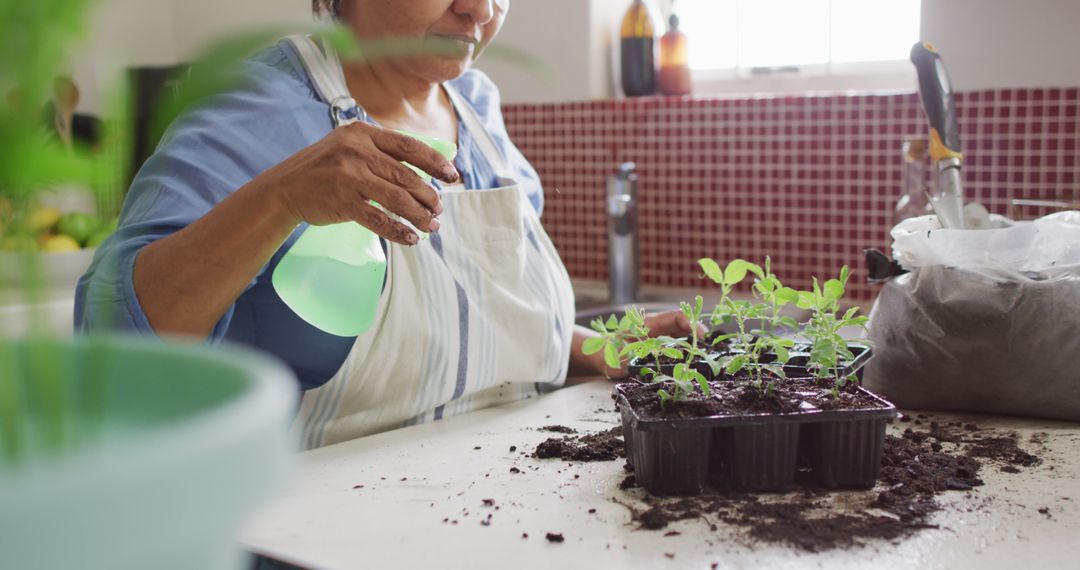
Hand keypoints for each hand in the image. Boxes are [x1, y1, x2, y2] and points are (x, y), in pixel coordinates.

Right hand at [263, 121, 459, 244]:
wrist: (283, 188)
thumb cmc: (323, 170)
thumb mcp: (349, 147)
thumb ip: (380, 152)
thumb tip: (425, 170)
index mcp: (363, 133)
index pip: (409, 146)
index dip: (435, 162)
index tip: (452, 176)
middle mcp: (357, 150)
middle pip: (406, 175)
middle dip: (429, 195)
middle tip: (439, 208)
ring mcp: (349, 175)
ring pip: (397, 198)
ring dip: (419, 215)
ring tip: (432, 225)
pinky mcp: (342, 201)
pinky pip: (379, 219)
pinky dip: (399, 231)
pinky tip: (411, 238)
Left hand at [569, 310, 706, 379]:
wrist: (599, 355)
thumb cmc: (607, 354)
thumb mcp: (620, 358)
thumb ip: (636, 361)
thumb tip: (652, 367)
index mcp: (648, 324)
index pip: (675, 317)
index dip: (691, 324)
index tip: (702, 336)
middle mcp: (656, 326)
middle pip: (683, 324)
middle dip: (698, 333)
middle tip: (709, 348)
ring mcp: (658, 335)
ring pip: (682, 333)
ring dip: (694, 342)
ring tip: (705, 354)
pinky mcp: (659, 344)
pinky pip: (677, 343)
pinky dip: (687, 349)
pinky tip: (694, 359)